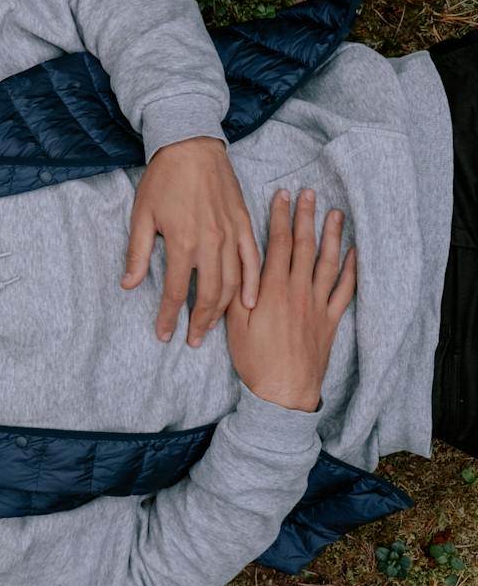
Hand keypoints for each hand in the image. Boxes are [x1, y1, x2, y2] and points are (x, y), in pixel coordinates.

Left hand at [122, 136, 259, 345]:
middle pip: (208, 294)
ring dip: (224, 310)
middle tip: (193, 341)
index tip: (164, 335)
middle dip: (200, 322)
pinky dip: (254, 284)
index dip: (168, 317)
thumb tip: (127, 284)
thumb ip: (137, 253)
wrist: (191, 146)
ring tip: (214, 328)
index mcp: (181, 242)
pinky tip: (250, 304)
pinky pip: (254, 261)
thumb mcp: (141, 215)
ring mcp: (231, 234)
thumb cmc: (162, 179)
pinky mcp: (245, 224)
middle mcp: (210, 242)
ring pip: (233, 282)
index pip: (174, 291)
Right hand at [225, 189, 356, 411]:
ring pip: (328, 263)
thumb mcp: (233, 325)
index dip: (280, 218)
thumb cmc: (253, 360)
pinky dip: (351, 271)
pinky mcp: (330, 320)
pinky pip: (344, 290)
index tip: (282, 197)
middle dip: (307, 218)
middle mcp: (297, 292)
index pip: (278, 245)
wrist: (282, 391)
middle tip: (310, 194)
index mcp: (271, 290)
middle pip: (305, 247)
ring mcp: (317, 305)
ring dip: (332, 237)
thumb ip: (234, 295)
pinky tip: (354, 255)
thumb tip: (232, 269)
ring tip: (336, 215)